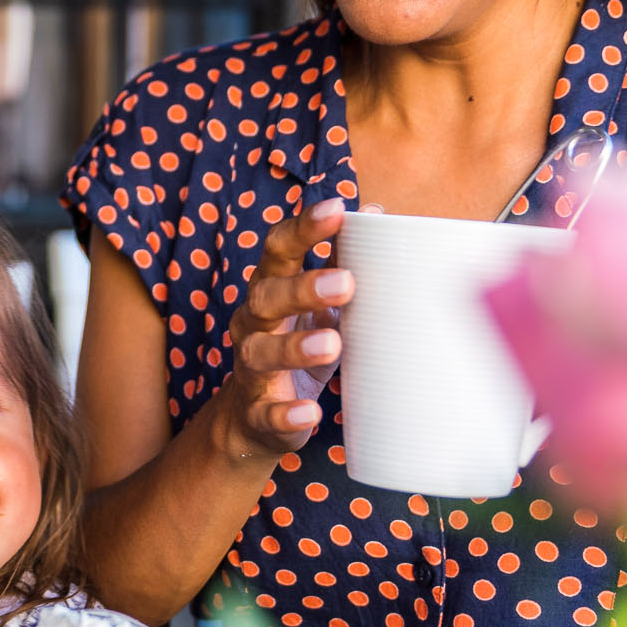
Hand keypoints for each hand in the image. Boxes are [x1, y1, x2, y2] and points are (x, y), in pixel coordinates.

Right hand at [221, 196, 359, 459]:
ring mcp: (251, 369)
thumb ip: (340, 260)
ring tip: (331, 343)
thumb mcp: (318, 302)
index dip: (302, 229)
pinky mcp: (257, 413)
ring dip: (293, 347)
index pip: (276, 251)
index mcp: (269, 289)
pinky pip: (266, 413)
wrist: (255, 417)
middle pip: (265, 298)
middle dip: (301, 288)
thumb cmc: (296, 343)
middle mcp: (252, 324)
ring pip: (260, 353)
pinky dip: (286, 414)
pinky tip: (310, 413)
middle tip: (345, 282)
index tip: (335, 209)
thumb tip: (375, 213)